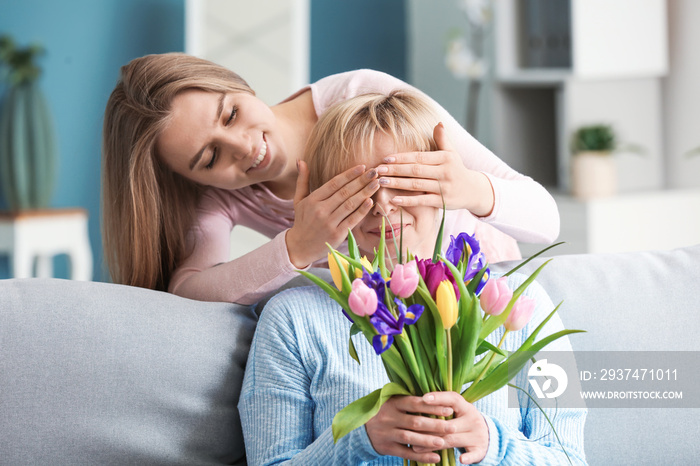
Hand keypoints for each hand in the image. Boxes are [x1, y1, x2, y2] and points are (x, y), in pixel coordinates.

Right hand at [286, 160, 378, 267]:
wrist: (299, 247)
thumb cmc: (302, 221)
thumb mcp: (298, 200)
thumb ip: (302, 180)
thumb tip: (300, 160)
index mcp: (312, 200)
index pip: (334, 183)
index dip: (349, 174)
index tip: (362, 166)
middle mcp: (320, 210)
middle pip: (344, 192)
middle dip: (361, 181)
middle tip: (375, 171)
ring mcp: (329, 223)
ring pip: (350, 204)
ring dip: (365, 193)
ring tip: (377, 183)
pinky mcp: (337, 235)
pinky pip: (352, 220)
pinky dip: (362, 211)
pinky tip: (371, 201)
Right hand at [365, 394, 455, 462]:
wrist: (361, 427)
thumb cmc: (385, 411)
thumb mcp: (393, 401)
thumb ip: (410, 400)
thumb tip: (436, 398)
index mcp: (393, 403)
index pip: (415, 404)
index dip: (432, 406)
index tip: (450, 409)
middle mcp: (389, 417)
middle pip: (415, 422)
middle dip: (435, 425)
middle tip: (453, 427)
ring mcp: (387, 433)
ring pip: (410, 438)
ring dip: (428, 441)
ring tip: (444, 442)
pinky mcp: (387, 447)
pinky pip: (406, 453)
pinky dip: (421, 456)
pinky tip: (435, 457)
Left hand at [375, 123, 493, 216]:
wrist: (473, 191)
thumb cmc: (457, 169)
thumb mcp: (452, 153)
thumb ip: (442, 139)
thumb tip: (438, 123)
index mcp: (445, 158)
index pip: (419, 157)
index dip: (402, 157)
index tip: (385, 158)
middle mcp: (445, 172)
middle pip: (415, 170)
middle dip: (395, 170)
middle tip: (377, 170)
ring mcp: (443, 188)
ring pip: (416, 185)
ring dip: (397, 184)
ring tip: (380, 182)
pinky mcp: (442, 202)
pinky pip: (422, 201)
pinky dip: (408, 201)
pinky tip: (394, 199)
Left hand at [413, 392, 488, 464]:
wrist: (485, 434)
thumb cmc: (461, 419)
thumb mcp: (455, 410)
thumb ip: (439, 408)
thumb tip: (415, 402)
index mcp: (466, 407)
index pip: (452, 399)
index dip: (438, 398)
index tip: (424, 398)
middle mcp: (473, 419)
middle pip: (448, 424)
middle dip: (427, 429)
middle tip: (409, 431)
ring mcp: (477, 435)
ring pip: (453, 440)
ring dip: (434, 444)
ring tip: (415, 448)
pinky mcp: (480, 449)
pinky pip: (474, 454)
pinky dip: (468, 458)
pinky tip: (461, 460)